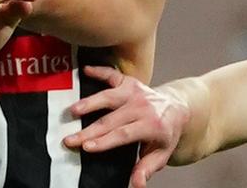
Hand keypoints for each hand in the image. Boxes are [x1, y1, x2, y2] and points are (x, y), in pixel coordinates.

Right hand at [63, 66, 189, 187]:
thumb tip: (136, 185)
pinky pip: (111, 74)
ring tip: (72, 111)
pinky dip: (98, 71)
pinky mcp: (128, 81)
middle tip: (70, 139)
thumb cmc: (165, 133)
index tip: (87, 147)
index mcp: (151, 125)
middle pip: (111, 119)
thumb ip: (147, 168)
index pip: (124, 134)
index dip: (105, 141)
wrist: (177, 108)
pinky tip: (85, 70)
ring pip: (108, 96)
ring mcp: (134, 91)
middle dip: (89, 131)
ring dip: (89, 103)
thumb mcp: (161, 154)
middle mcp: (142, 106)